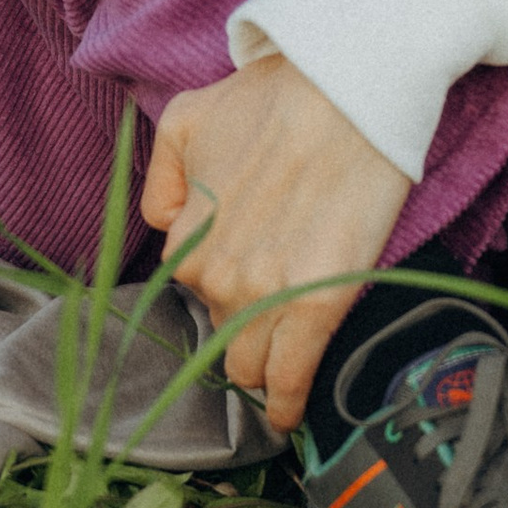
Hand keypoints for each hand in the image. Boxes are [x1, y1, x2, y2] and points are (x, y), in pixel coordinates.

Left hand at [141, 56, 410, 431]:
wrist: (344, 89)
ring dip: (262, 372)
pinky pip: (292, 376)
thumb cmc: (272, 97)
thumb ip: (164, 179)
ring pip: (251, 366)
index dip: (222, 296)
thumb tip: (169, 220)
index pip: (194, 295)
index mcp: (186, 238)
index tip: (244, 300)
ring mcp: (265, 293)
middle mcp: (216, 274)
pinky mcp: (317, 303)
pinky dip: (289, 403)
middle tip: (273, 323)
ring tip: (282, 375)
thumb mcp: (184, 121)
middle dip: (240, 336)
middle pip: (219, 337)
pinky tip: (291, 418)